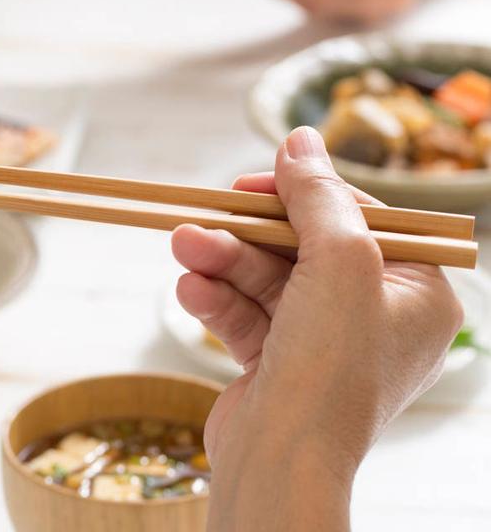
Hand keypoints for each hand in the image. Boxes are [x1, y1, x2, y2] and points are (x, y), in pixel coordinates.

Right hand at [170, 127, 461, 529]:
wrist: (282, 460)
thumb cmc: (331, 365)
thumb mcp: (339, 259)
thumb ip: (318, 195)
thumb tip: (302, 139)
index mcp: (417, 293)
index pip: (361, 220)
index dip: (305, 193)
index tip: (254, 180)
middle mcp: (374, 318)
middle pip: (303, 248)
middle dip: (247, 232)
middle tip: (203, 213)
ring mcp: (323, 344)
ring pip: (265, 280)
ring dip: (221, 261)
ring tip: (181, 245)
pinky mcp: (277, 364)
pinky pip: (246, 315)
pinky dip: (216, 299)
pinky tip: (188, 289)